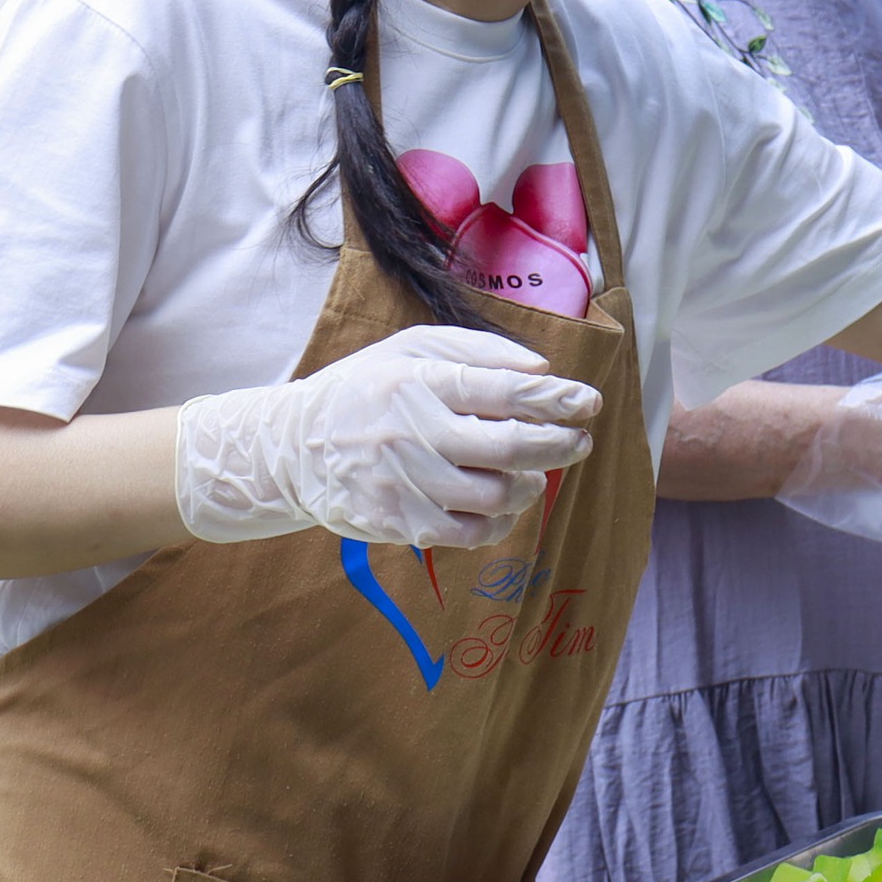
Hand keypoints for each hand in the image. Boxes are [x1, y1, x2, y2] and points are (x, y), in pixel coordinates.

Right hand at [175, 325, 598, 548]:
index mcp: (420, 382)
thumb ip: (479, 353)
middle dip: (560, 446)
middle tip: (580, 442)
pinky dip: (500, 521)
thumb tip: (541, 372)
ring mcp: (405, 483)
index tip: (589, 403)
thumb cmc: (366, 390)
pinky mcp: (399, 523)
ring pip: (496, 495)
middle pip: (511, 448)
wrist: (292, 449)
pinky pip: (471, 533)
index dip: (557, 400)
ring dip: (530, 485)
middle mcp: (414, 432)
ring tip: (532, 473)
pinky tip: (502, 503)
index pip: (505, 392)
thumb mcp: (411, 349)